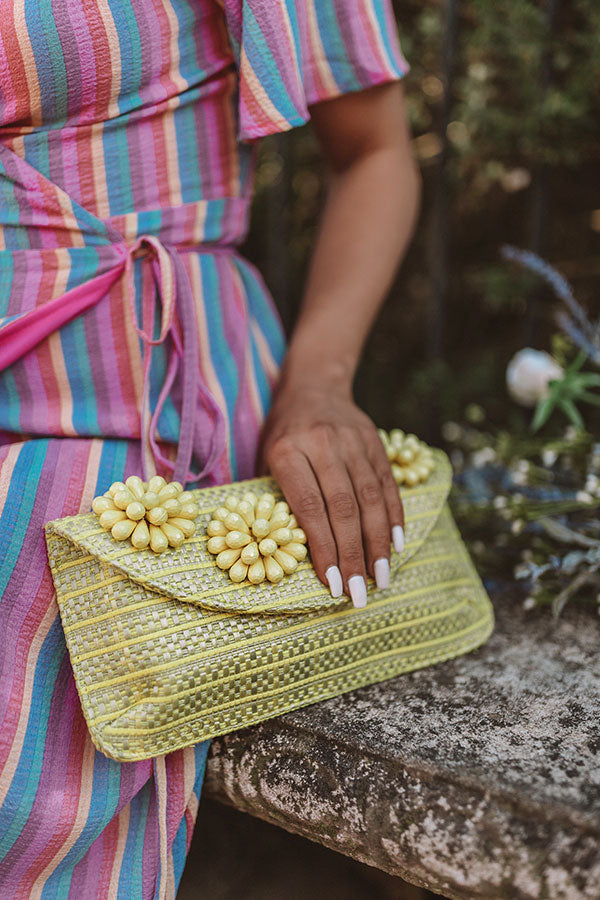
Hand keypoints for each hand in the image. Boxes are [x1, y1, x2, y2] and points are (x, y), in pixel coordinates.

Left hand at [256, 379, 404, 606]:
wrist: (315, 385)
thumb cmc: (282, 433)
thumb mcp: (266, 458)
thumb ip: (277, 498)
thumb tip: (288, 553)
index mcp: (288, 450)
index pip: (309, 507)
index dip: (323, 547)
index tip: (332, 583)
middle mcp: (323, 444)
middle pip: (343, 508)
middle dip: (353, 555)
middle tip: (360, 594)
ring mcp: (353, 441)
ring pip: (370, 498)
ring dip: (377, 543)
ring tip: (381, 578)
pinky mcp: (375, 442)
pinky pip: (387, 484)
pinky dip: (393, 517)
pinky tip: (396, 545)